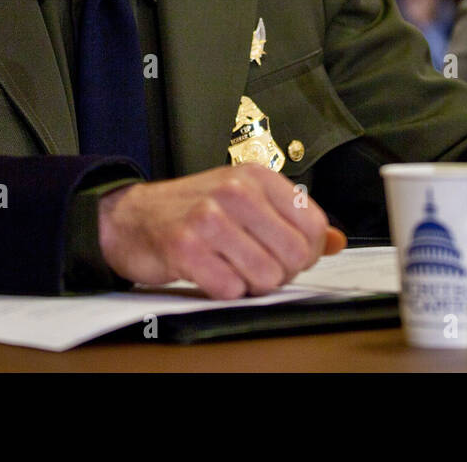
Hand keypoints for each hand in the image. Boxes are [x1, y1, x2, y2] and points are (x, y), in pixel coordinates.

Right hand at [97, 165, 346, 298]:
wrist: (130, 217)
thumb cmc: (190, 209)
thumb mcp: (244, 201)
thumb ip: (291, 219)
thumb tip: (336, 241)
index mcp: (256, 176)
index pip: (313, 225)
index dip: (306, 251)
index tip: (284, 253)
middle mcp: (235, 191)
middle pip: (295, 255)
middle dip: (279, 271)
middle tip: (253, 263)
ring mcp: (209, 218)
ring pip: (266, 276)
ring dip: (250, 283)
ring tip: (229, 266)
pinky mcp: (186, 248)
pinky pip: (230, 289)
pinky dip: (223, 290)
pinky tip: (209, 272)